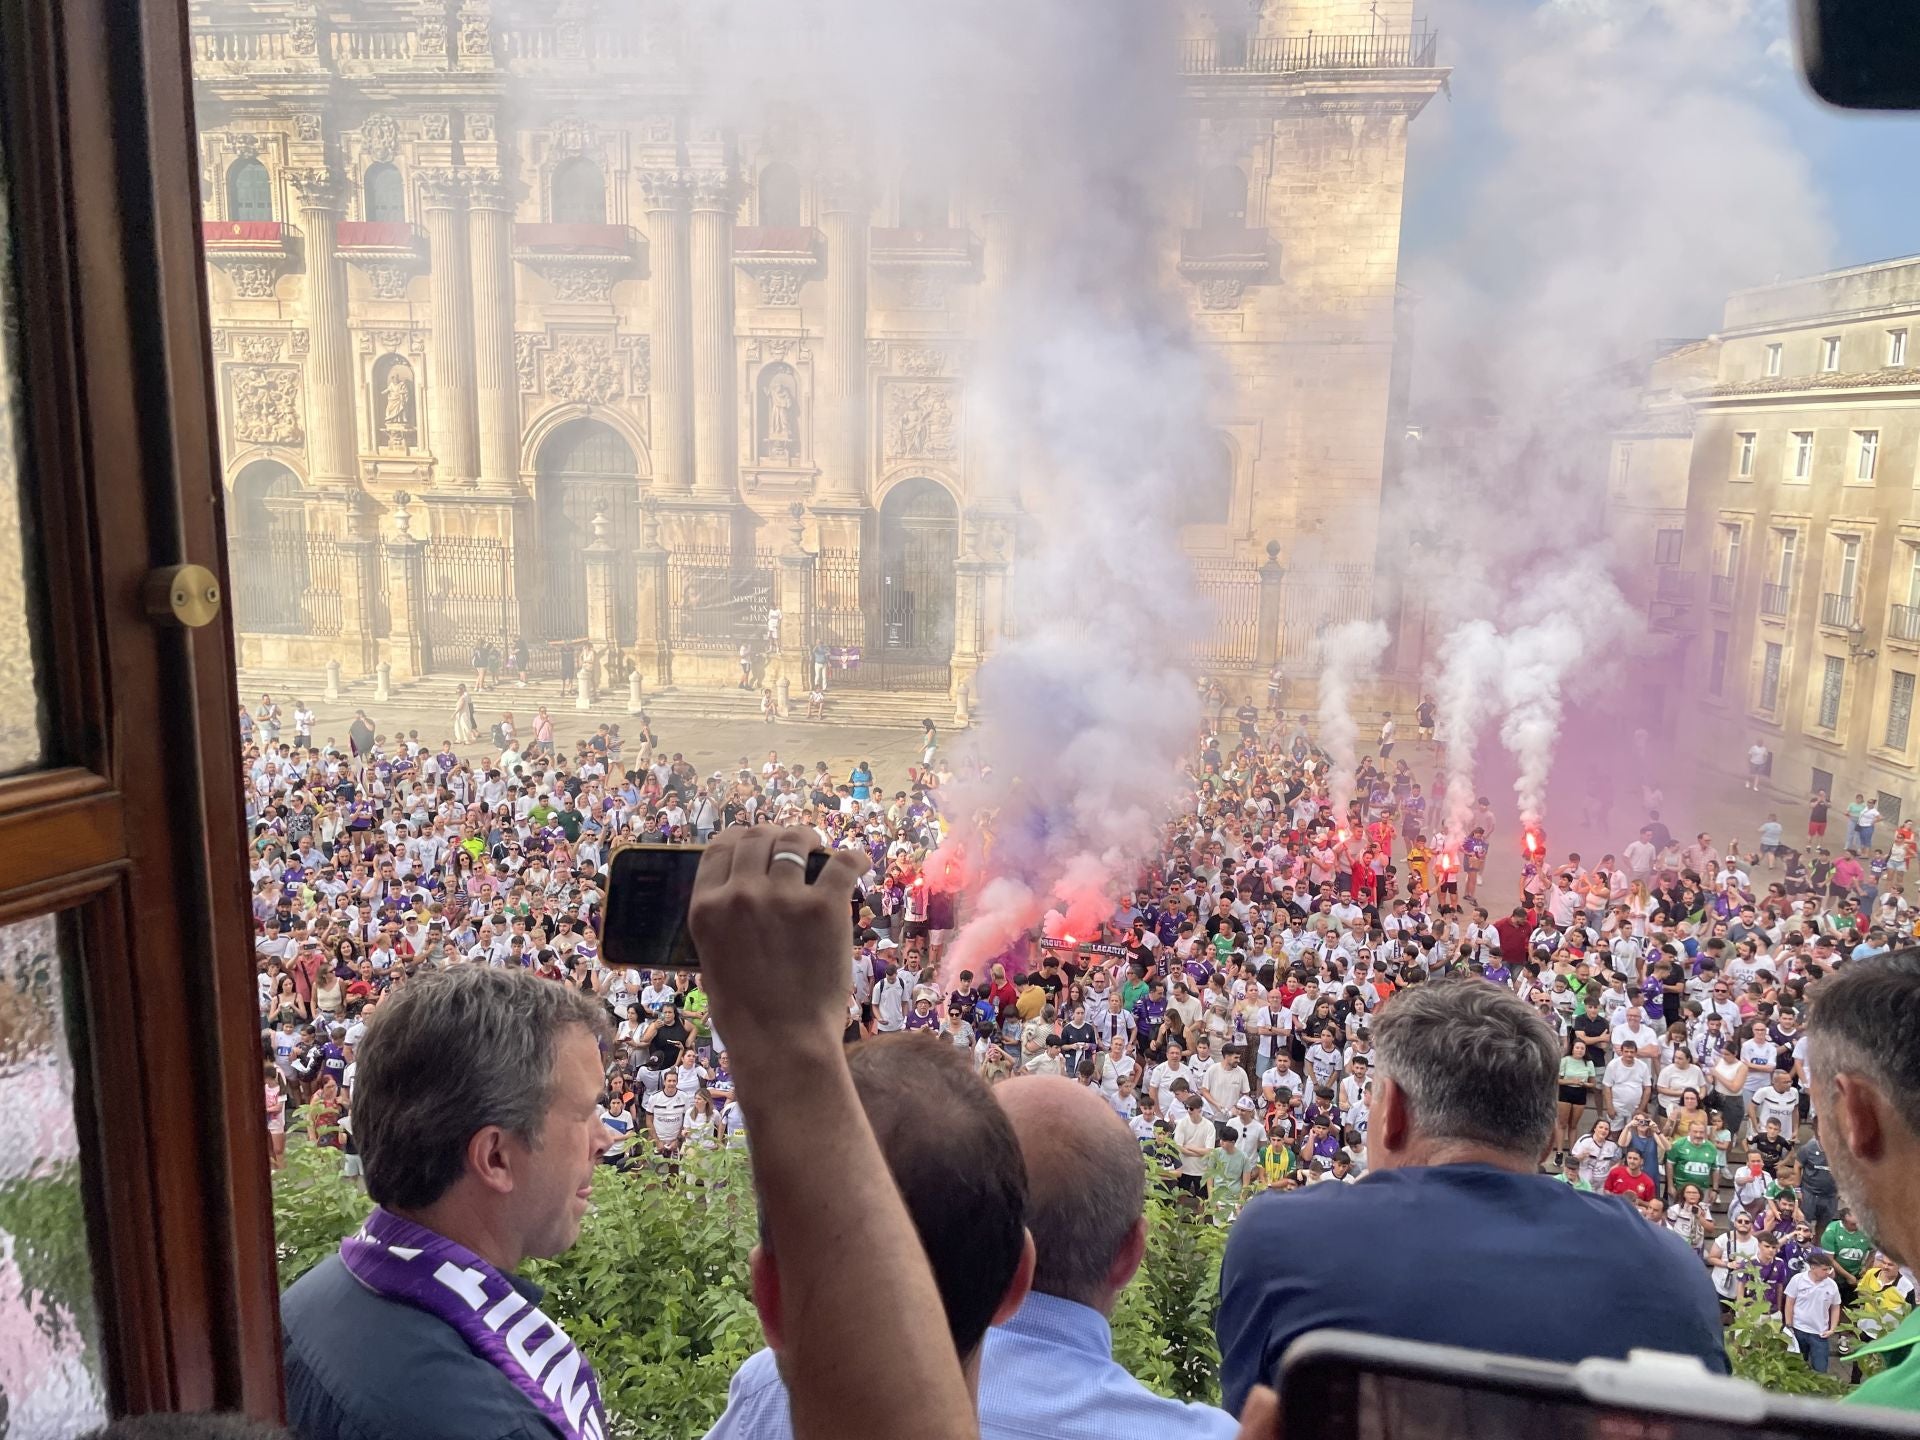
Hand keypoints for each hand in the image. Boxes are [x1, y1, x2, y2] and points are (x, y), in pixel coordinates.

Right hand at [690, 826, 864, 1066]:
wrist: (781, 1042)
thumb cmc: (746, 1013)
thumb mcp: (712, 959)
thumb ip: (722, 921)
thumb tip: (740, 892)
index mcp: (706, 908)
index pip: (718, 847)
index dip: (738, 838)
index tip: (753, 841)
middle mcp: (741, 894)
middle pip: (756, 837)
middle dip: (774, 835)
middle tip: (791, 843)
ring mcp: (783, 897)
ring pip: (795, 840)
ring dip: (808, 839)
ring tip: (819, 847)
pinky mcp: (824, 907)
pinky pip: (843, 863)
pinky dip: (853, 858)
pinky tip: (859, 863)